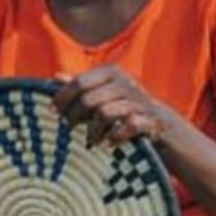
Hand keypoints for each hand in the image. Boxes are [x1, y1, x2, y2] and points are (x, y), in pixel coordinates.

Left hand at [52, 65, 171, 147]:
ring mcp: (138, 102)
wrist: (162, 124)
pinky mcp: (149, 120)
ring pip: (104, 113)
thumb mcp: (102, 93)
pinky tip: (109, 143)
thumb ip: (81, 86)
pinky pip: (127, 126)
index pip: (80, 82)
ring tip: (91, 140)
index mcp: (112, 72)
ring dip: (93, 131)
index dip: (63, 98)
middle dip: (75, 117)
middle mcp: (126, 83)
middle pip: (89, 99)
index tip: (53, 112)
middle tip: (69, 129)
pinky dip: (115, 137)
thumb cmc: (124, 108)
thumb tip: (54, 78)